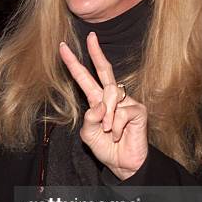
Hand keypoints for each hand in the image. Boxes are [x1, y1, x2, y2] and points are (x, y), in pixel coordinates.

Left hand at [59, 32, 147, 180]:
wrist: (123, 164)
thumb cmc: (106, 148)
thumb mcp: (88, 134)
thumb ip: (89, 118)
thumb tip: (99, 105)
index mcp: (97, 101)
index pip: (85, 78)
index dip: (74, 64)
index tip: (63, 48)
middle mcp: (112, 97)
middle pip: (105, 70)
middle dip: (96, 53)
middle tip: (91, 36)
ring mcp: (127, 102)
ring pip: (110, 96)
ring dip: (106, 117)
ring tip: (109, 132)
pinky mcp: (138, 110)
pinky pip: (121, 113)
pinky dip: (116, 127)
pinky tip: (119, 135)